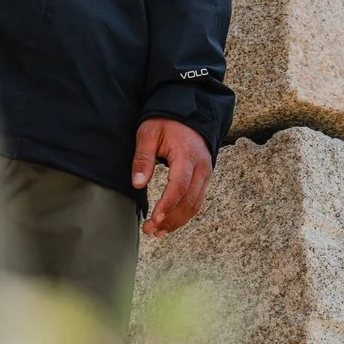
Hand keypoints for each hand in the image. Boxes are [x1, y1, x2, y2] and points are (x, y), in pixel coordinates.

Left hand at [132, 117, 211, 237]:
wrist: (188, 112)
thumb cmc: (165, 122)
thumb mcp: (148, 133)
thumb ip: (143, 158)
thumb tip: (138, 183)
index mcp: (187, 155)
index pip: (179, 185)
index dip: (167, 204)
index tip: (154, 218)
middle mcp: (201, 167)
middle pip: (189, 200)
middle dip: (169, 219)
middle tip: (149, 230)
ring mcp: (205, 173)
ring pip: (195, 204)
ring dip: (177, 221)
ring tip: (157, 231)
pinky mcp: (204, 177)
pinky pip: (197, 201)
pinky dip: (184, 215)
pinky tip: (169, 223)